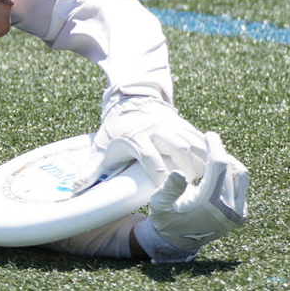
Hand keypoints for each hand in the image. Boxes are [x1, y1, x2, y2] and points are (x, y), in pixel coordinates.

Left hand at [87, 97, 211, 184]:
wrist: (129, 100)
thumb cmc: (114, 129)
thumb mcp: (100, 147)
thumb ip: (90, 170)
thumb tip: (74, 191)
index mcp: (136, 137)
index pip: (149, 156)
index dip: (158, 173)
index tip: (165, 190)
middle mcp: (157, 130)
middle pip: (177, 149)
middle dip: (185, 168)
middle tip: (190, 188)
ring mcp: (172, 126)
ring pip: (192, 143)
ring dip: (199, 161)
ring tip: (205, 182)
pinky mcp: (183, 125)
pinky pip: (200, 138)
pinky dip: (208, 152)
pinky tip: (215, 168)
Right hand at [140, 132, 248, 262]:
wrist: (177, 242)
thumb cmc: (165, 218)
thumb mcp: (159, 202)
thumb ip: (169, 187)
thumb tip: (179, 172)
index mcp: (209, 204)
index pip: (219, 166)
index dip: (214, 146)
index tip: (209, 134)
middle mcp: (228, 210)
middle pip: (232, 169)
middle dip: (222, 152)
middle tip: (211, 142)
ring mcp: (237, 214)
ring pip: (241, 177)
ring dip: (229, 163)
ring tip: (215, 155)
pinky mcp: (240, 216)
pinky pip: (242, 188)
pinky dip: (232, 175)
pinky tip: (219, 170)